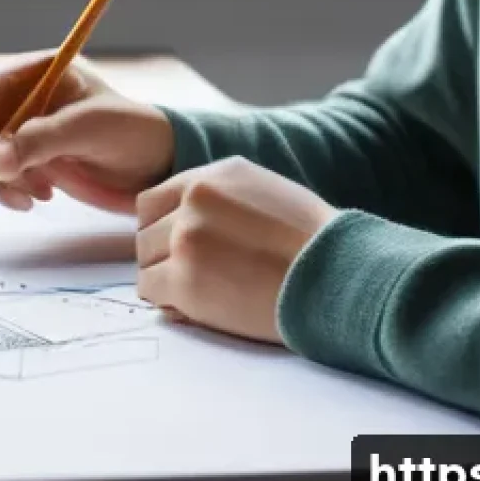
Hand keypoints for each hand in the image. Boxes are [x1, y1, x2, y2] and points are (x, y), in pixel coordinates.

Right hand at [0, 50, 175, 213]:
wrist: (150, 163)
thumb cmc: (130, 131)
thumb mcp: (92, 128)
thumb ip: (44, 139)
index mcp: (28, 73)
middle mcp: (12, 97)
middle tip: (17, 185)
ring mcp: (10, 129)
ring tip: (35, 196)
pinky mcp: (15, 158)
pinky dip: (0, 192)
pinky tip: (37, 197)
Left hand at [135, 156, 339, 343]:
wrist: (335, 274)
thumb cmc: (310, 241)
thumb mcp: (262, 191)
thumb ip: (218, 197)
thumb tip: (180, 220)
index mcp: (213, 174)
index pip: (153, 200)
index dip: (162, 228)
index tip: (179, 248)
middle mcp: (195, 198)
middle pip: (144, 232)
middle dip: (162, 256)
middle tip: (193, 275)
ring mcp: (187, 237)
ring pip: (144, 263)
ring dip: (165, 280)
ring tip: (203, 291)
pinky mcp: (186, 279)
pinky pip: (151, 292)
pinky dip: (169, 303)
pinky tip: (201, 306)